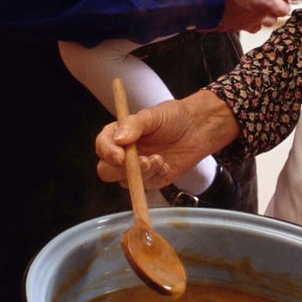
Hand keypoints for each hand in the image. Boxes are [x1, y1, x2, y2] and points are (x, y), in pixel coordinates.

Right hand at [95, 90, 238, 187]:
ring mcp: (136, 169)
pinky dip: (156, 176)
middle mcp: (123, 153)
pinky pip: (146, 186)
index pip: (102, 146)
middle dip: (122, 170)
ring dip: (144, 172)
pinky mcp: (151, 180)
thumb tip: (119, 139)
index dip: (108, 153)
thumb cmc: (174, 117)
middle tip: (144, 161)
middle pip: (106, 170)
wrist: (198, 129)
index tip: (121, 156)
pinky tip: (166, 164)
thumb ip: (134, 124)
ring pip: (126, 181)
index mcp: (119, 134)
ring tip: (160, 158)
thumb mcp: (153, 115)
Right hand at [216, 0, 301, 32]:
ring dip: (266, 12)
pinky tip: (242, 10)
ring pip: (271, 20)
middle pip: (285, 8)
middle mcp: (271, 2)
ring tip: (254, 1)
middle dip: (279, 1)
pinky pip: (253, 27)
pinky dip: (251, 21)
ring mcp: (257, 16)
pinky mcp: (242, 26)